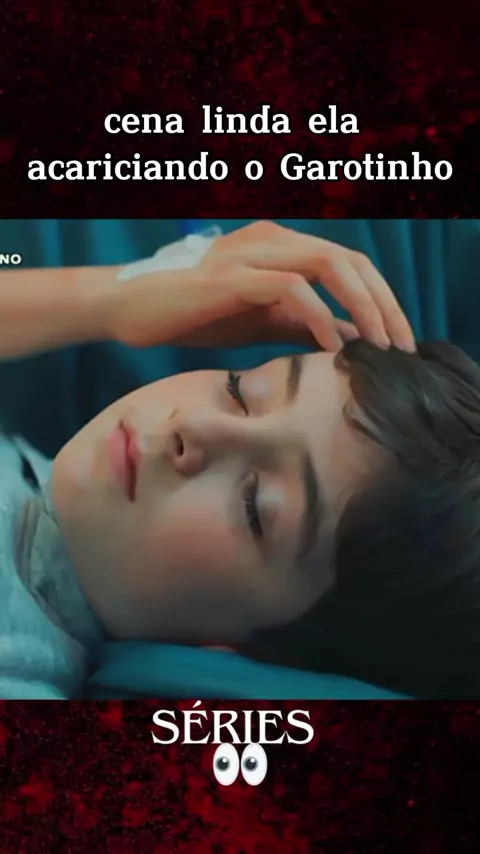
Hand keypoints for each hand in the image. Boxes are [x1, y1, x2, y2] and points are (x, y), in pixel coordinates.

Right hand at [112, 221, 414, 351]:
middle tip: (401, 348)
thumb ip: (303, 325)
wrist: (129, 308)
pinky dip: (318, 316)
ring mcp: (252, 254)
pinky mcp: (231, 277)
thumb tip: (350, 340)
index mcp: (283, 247)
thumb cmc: (192, 314)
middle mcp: (273, 240)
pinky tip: (331, 346)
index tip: (397, 341)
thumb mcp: (260, 321)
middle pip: (351, 261)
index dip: (382, 300)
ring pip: (329, 265)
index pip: (351, 265)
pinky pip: (289, 289)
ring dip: (362, 307)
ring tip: (377, 347)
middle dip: (384, 304)